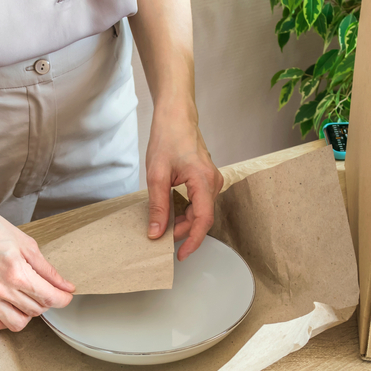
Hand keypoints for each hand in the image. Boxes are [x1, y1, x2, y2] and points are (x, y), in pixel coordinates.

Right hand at [0, 190, 74, 331]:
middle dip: (45, 301)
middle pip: (35, 310)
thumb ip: (47, 270)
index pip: (48, 297)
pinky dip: (5, 319)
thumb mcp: (26, 244)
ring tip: (26, 297)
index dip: (63, 299)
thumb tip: (65, 286)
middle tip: (44, 288)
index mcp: (15, 271)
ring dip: (27, 313)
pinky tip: (8, 305)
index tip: (66, 296)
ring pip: (17, 323)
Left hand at [145, 103, 223, 260]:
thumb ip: (158, 206)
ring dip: (183, 222)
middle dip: (182, 231)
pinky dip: (186, 211)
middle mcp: (213, 182)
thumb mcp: (156, 175)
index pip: (203, 220)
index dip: (192, 241)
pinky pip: (200, 202)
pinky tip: (171, 212)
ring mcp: (212, 180)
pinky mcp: (207, 179)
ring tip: (163, 225)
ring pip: (200, 211)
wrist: (176, 116)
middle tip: (160, 237)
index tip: (180, 254)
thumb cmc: (168, 138)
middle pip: (201, 218)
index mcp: (204, 181)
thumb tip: (156, 233)